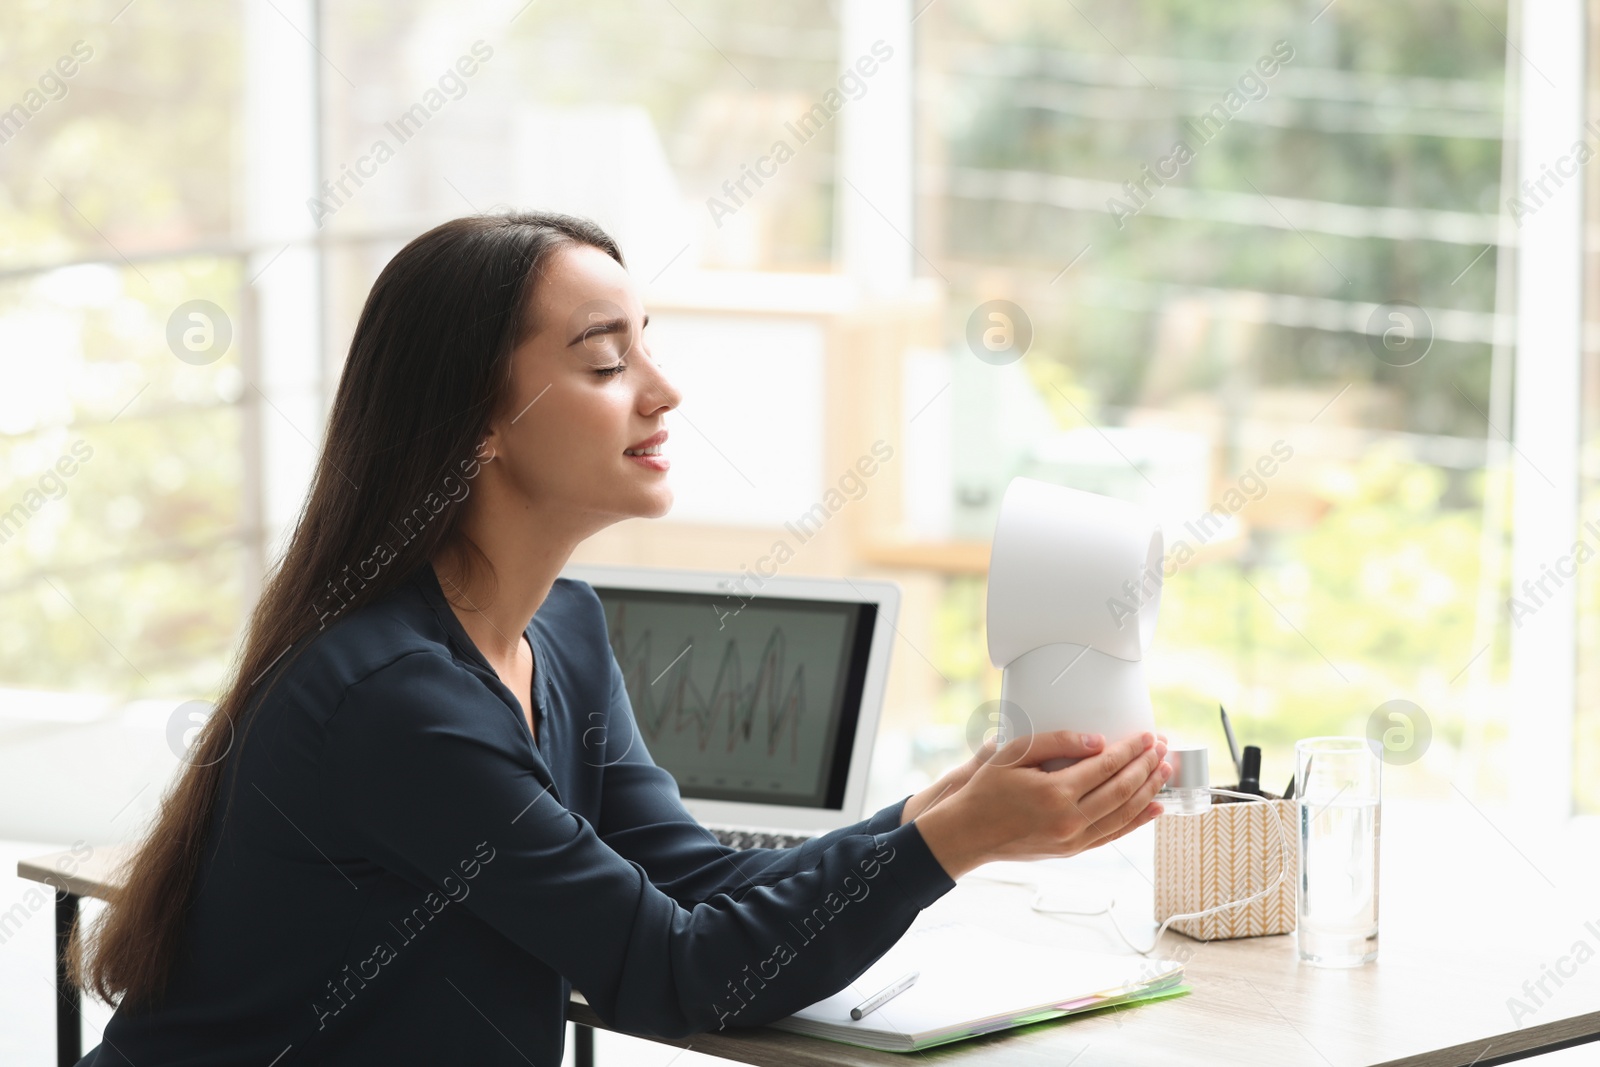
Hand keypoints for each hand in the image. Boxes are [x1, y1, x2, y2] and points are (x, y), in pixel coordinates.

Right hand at [899, 731, 1166, 826]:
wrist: (969, 832)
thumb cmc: (987, 789)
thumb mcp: (1014, 753)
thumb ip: (1057, 742)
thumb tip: (1098, 741)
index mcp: (1055, 792)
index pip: (1106, 766)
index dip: (1131, 750)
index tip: (1148, 737)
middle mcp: (1068, 819)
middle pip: (1121, 790)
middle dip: (1147, 767)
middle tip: (1163, 749)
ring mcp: (1072, 839)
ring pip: (1123, 814)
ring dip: (1148, 792)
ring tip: (1165, 772)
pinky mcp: (1072, 850)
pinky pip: (1113, 835)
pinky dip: (1136, 821)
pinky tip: (1152, 808)